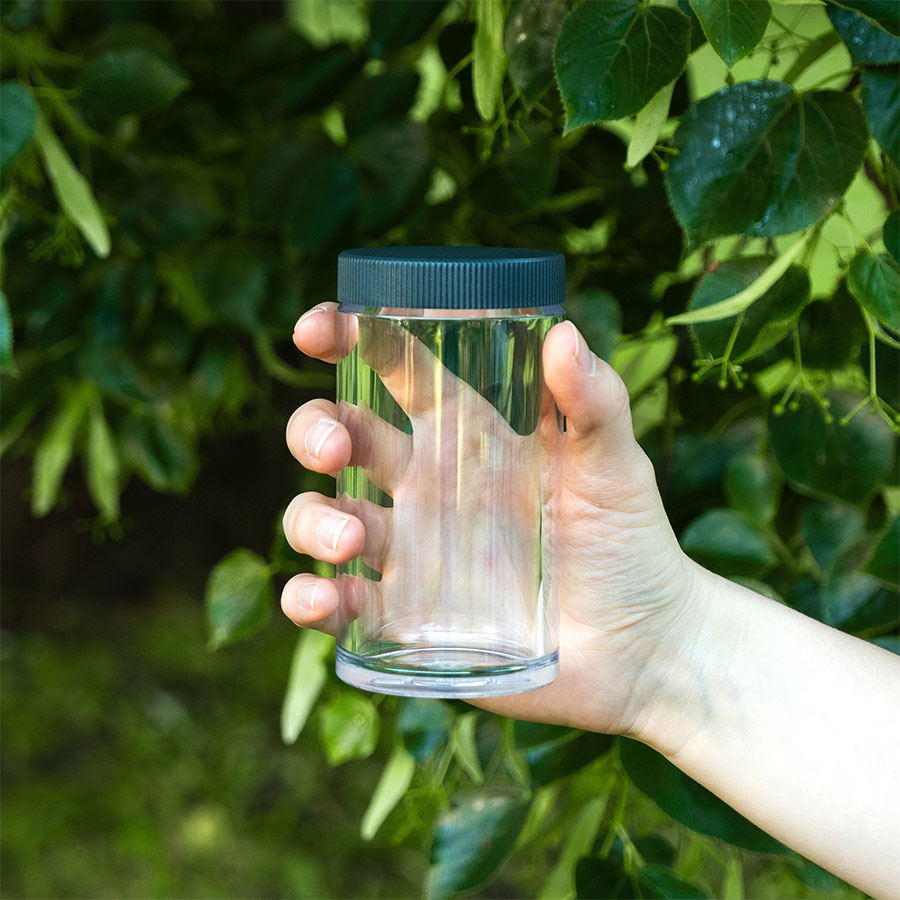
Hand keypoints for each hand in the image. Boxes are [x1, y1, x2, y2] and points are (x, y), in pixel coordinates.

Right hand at [282, 303, 701, 738]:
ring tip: (353, 539)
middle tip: (335, 450)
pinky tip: (321, 598)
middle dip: (314, 431)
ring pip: (321, 517)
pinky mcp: (405, 618)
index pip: (395, 370)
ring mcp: (411, 554)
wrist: (643, 648)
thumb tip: (564, 333)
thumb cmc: (632, 545)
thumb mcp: (616, 467)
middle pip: (340, 438)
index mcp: (468, 437)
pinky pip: (337, 603)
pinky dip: (310, 599)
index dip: (347, 338)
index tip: (315, 328)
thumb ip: (595, 404)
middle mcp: (427, 487)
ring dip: (312, 519)